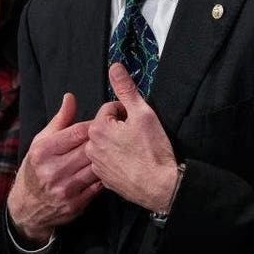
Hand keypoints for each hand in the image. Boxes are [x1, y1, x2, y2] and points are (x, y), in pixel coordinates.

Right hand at [7, 93, 102, 245]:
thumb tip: (70, 97)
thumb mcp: (40, 142)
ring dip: (108, 158)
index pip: (78, 131)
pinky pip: (98, 186)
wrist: (25, 207)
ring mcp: (65, 189)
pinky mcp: (75, 204)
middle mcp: (53, 170)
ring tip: (117, 150)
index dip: (96, 124)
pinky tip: (110, 170)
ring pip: (97, 167)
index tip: (105, 121)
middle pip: (90, 149)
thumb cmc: (35, 168)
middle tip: (117, 134)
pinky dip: (105, 176)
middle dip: (105, 140)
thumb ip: (59, 120)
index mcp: (44, 151)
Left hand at [86, 63, 178, 212]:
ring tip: (137, 150)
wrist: (161, 186)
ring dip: (119, 144)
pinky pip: (110, 162)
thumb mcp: (143, 112)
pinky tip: (134, 163)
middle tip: (139, 136)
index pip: (110, 109)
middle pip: (107, 127)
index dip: (128, 113)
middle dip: (121, 128)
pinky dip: (119, 160)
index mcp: (97, 129)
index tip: (139, 123)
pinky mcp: (105, 180)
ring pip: (108, 144)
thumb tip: (114, 67)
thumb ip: (126, 89)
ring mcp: (98, 166)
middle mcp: (92, 148)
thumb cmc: (153, 150)